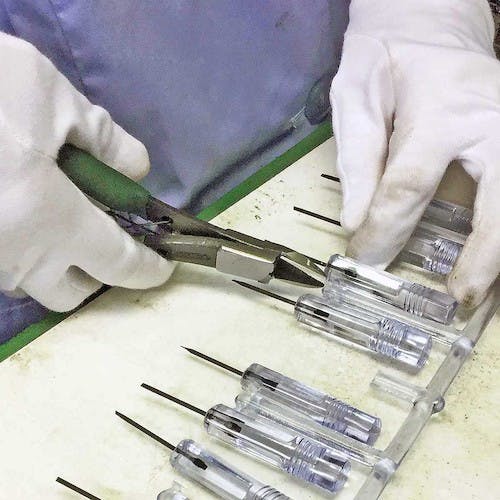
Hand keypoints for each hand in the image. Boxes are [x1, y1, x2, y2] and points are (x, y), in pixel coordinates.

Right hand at [0, 34, 173, 311]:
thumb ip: (104, 138)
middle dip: (99, 274)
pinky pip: (3, 263)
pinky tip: (25, 210)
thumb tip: (135, 169)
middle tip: (108, 237)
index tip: (163, 266)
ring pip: (31, 283)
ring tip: (66, 218)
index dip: (148, 268)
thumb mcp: (50, 97)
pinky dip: (25, 249)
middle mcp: (12, 254)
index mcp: (49, 222)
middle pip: (72, 294)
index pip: (118, 264)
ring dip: (58, 264)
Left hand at [330, 0, 499, 306]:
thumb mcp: (357, 96)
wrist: (433, 21)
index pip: (408, 187)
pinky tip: (493, 253)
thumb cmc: (388, 58)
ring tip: (481, 290)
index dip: (384, 230)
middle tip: (460, 297)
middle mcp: (491, 121)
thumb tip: (355, 220)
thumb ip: (358, 159)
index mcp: (440, 110)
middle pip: (497, 202)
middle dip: (481, 257)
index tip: (364, 256)